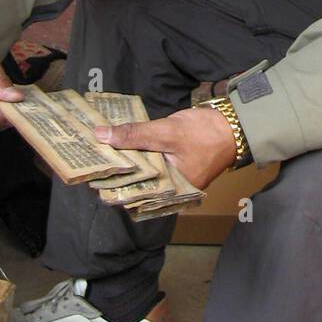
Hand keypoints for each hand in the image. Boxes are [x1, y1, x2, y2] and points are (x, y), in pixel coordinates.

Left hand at [94, 105, 238, 190]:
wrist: (235, 127)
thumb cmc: (205, 133)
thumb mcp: (166, 132)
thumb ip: (133, 135)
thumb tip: (100, 136)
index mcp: (167, 192)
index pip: (129, 194)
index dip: (107, 183)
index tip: (86, 170)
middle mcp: (167, 191)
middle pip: (131, 184)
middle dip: (111, 171)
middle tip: (86, 157)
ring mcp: (170, 179)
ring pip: (138, 174)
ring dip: (120, 163)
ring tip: (96, 151)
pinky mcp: (171, 167)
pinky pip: (148, 165)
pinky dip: (134, 156)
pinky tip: (118, 145)